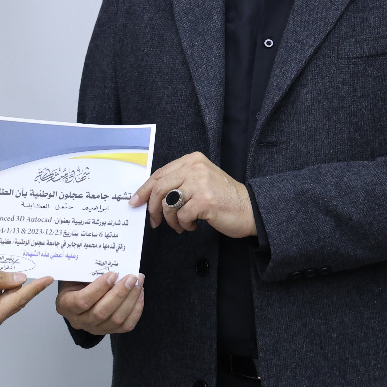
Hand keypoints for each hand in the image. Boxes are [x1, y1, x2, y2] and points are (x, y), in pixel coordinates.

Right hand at [56, 273, 144, 334]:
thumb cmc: (77, 281)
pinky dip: (136, 309)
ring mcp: (94, 329)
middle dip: (120, 293)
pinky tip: (139, 294)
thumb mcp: (75, 273)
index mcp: (65, 305)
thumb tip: (110, 263)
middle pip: (101, 312)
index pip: (82, 301)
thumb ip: (87, 271)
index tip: (113, 274)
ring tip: (138, 283)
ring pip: (116, 320)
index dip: (99, 288)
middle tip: (132, 277)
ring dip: (131, 300)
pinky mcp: (108, 331)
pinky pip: (126, 326)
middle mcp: (79, 321)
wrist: (78, 294)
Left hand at [131, 151, 255, 237]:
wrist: (250, 209)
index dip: (144, 190)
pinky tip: (192, 226)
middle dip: (152, 208)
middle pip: (159, 187)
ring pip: (168, 203)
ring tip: (180, 225)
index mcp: (192, 160)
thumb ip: (179, 181)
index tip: (136, 202)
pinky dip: (183, 225)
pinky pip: (181, 215)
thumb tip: (150, 195)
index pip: (160, 173)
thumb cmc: (224, 198)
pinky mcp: (205, 200)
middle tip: (154, 221)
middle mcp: (195, 167)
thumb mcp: (201, 180)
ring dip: (170, 220)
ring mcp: (201, 183)